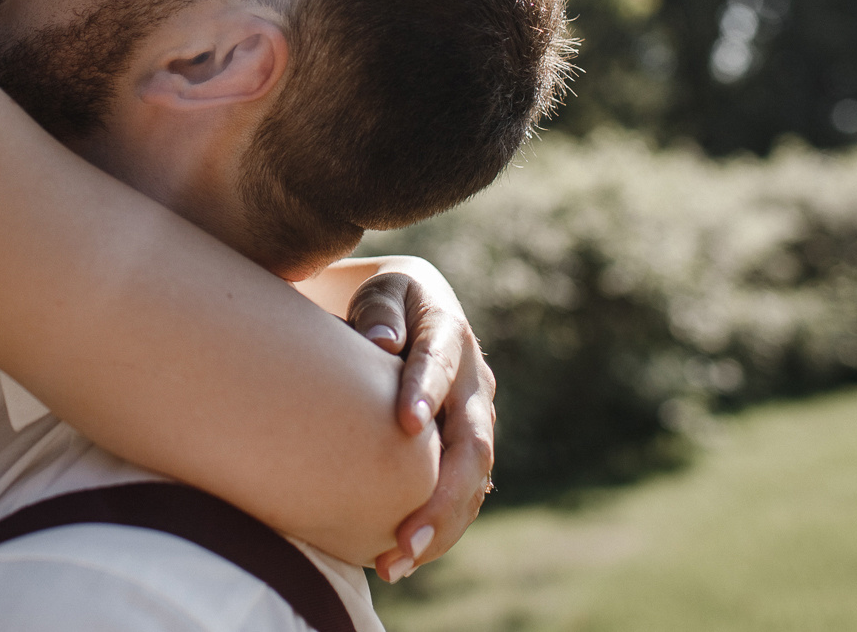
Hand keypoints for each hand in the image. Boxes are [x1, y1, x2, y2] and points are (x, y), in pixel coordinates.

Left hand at [346, 262, 495, 582]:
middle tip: (404, 539)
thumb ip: (380, 313)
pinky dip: (437, 531)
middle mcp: (474, 384)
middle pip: (471, 445)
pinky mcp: (466, 450)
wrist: (414, 313)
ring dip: (440, 527)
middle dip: (442, 496)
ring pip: (473, 482)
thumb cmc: (385, 304)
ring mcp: (476, 421)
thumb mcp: (381, 294)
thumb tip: (382, 343)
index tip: (405, 423)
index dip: (426, 391)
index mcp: (450, 335)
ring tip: (395, 563)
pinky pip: (462, 496)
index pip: (440, 363)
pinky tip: (399, 560)